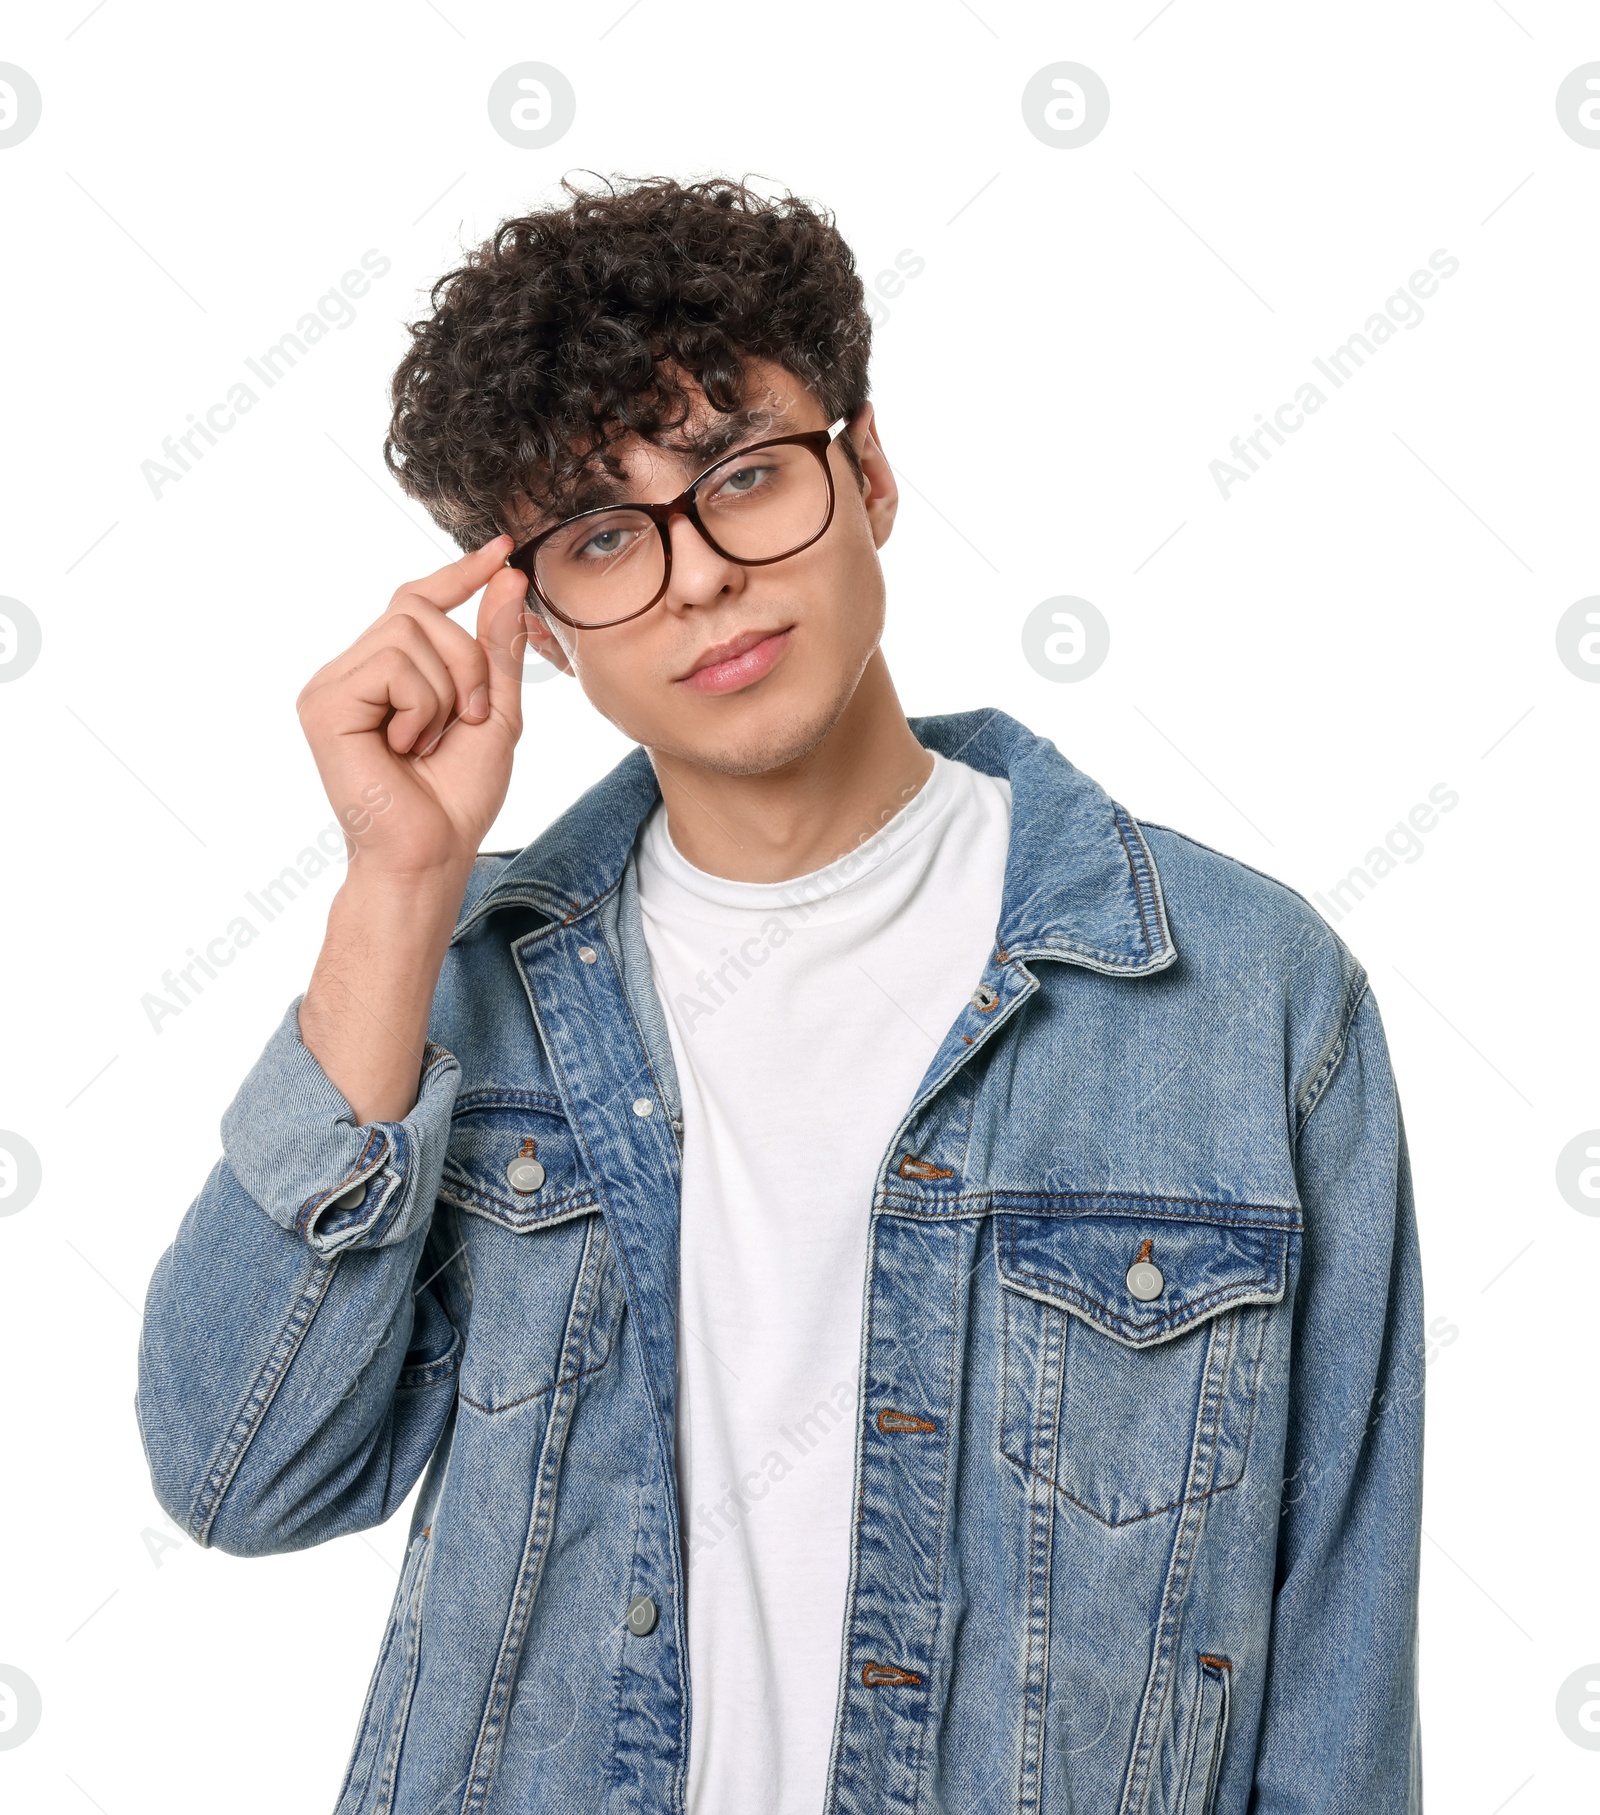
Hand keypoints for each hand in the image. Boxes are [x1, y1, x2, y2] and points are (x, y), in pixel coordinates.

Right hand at [295, 536, 533, 882]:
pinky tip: (405, 748)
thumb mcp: (495, 710)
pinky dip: (420, 706)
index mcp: (387, 671)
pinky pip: (391, 664)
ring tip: (432, 741)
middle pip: (420, 611)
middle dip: (468, 662)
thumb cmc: (457, 796)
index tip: (501, 550)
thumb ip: (496, 646)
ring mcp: (330, 683)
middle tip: (469, 719)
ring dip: (446, 689)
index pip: (419, 600)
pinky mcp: (321, 702)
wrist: (431, 853)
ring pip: (408, 632)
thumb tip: (508, 578)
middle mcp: (351, 669)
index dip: (460, 573)